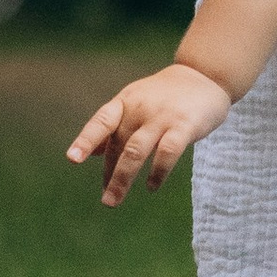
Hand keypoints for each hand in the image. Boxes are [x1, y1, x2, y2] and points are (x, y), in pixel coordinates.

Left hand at [66, 63, 232, 207]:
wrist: (204, 76)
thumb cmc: (165, 96)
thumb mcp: (135, 104)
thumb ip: (115, 127)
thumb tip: (91, 153)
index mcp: (126, 102)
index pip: (102, 121)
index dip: (86, 139)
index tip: (72, 159)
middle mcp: (140, 108)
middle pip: (119, 144)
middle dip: (110, 174)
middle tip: (105, 200)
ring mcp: (162, 116)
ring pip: (136, 150)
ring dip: (123, 178)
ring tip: (114, 200)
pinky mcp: (184, 126)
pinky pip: (167, 152)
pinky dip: (157, 172)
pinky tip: (151, 186)